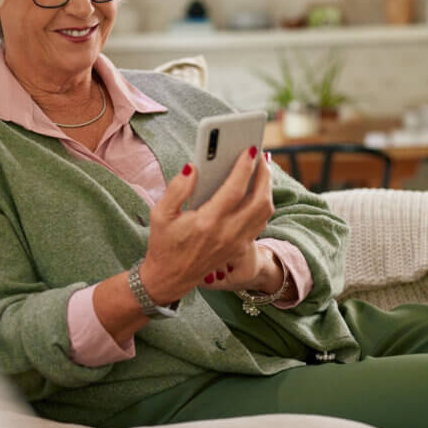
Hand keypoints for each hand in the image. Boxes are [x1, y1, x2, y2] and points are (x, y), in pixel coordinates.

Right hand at [139, 146, 273, 304]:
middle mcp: (227, 234)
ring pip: (264, 212)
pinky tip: (257, 189)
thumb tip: (193, 167)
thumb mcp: (160, 214)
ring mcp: (237, 243)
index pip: (234, 190)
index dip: (244, 168)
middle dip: (264, 175)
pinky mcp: (240, 248)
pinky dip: (263, 203)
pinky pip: (260, 222)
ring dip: (267, 188)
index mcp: (207, 223)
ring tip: (262, 169)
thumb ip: (177, 189)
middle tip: (261, 156)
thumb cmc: (164, 243)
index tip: (250, 149)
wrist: (170, 278)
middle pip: (259, 200)